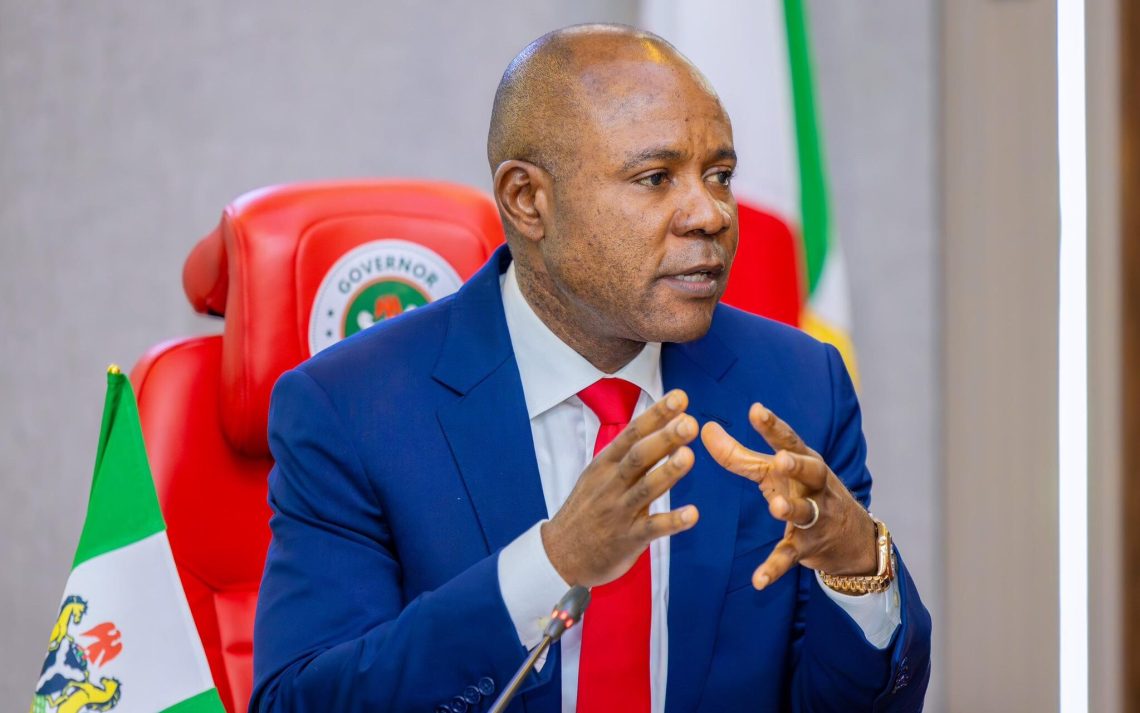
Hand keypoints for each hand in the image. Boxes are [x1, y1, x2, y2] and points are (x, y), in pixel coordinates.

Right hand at [542, 389, 699, 587]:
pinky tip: (693, 514)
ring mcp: (619, 512)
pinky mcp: (628, 539)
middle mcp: (612, 484)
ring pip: (645, 488)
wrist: (560, 553)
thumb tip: (658, 423)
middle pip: (639, 456)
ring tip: (689, 456)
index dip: (656, 415)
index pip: (632, 433)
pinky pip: (652, 528)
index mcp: (605, 465)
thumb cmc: (586, 509)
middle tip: (689, 422)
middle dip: (664, 438)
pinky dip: (673, 522)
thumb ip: (627, 453)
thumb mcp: (598, 474)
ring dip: (668, 472)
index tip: (680, 398)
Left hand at [700, 403, 875, 589]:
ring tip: (775, 506)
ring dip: (791, 509)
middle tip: (781, 460)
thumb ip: (739, 454)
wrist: (851, 537)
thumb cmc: (803, 490)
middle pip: (810, 471)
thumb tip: (706, 429)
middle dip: (797, 465)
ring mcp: (814, 517)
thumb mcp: (775, 472)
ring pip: (804, 512)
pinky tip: (757, 581)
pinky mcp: (807, 547)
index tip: (756, 410)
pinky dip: (774, 569)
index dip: (773, 426)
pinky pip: (789, 557)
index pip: (789, 440)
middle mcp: (815, 486)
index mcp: (805, 461)